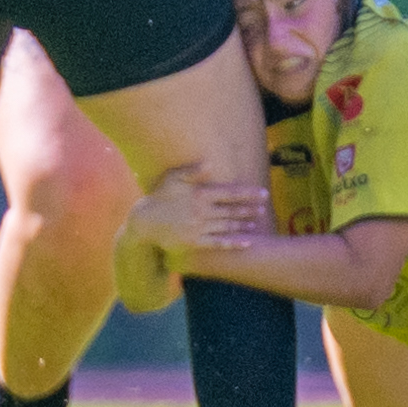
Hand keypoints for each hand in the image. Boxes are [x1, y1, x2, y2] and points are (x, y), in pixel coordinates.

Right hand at [125, 167, 271, 265]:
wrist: (143, 221)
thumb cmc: (160, 196)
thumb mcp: (173, 178)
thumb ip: (193, 170)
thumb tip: (211, 163)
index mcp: (200, 194)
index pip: (231, 193)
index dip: (249, 193)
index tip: (264, 193)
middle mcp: (202, 211)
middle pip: (231, 210)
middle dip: (249, 209)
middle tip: (264, 208)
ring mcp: (199, 228)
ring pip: (227, 226)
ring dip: (243, 225)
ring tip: (256, 223)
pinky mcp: (194, 242)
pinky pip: (218, 243)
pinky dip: (233, 243)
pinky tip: (246, 242)